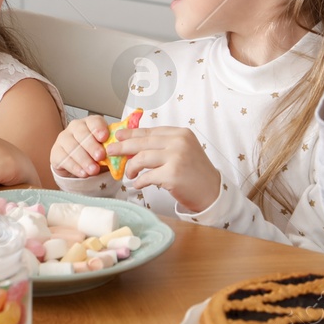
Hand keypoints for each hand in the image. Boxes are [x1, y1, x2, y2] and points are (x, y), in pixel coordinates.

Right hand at [51, 115, 110, 177]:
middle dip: (92, 145)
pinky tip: (83, 173)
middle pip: (82, 133)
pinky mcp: (56, 151)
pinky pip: (64, 158)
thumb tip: (121, 154)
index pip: (94, 121)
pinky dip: (75, 167)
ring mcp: (63, 138)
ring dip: (84, 159)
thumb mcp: (105, 150)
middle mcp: (75, 127)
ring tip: (93, 170)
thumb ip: (111, 150)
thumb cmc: (95, 154)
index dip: (99, 129)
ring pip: (72, 146)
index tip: (104, 138)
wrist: (79, 166)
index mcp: (90, 123)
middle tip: (100, 156)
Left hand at [107, 125, 222, 213]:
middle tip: (110, 151)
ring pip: (142, 158)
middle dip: (123, 146)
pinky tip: (137, 184)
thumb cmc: (195, 173)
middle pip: (142, 142)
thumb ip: (163, 146)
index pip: (150, 131)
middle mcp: (179, 142)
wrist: (212, 192)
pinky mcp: (172, 174)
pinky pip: (147, 176)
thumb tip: (133, 145)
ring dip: (130, 167)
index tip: (118, 136)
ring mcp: (176, 157)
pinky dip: (139, 181)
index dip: (131, 133)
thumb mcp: (183, 151)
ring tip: (128, 174)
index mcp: (181, 133)